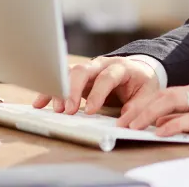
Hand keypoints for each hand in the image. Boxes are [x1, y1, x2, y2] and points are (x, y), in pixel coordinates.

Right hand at [31, 56, 159, 115]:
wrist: (140, 71)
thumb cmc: (142, 84)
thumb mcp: (148, 95)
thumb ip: (137, 108)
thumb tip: (124, 123)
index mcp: (121, 67)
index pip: (107, 77)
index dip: (98, 93)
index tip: (90, 111)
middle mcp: (102, 65)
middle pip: (82, 71)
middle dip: (72, 90)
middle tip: (68, 110)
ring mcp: (89, 70)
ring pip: (69, 74)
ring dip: (60, 91)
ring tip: (57, 110)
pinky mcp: (79, 78)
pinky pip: (61, 80)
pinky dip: (50, 90)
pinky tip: (40, 103)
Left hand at [117, 81, 188, 142]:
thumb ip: (188, 118)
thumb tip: (162, 126)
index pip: (163, 94)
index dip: (142, 105)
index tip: (125, 117)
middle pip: (163, 96)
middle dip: (139, 108)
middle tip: (122, 123)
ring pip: (173, 102)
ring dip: (150, 114)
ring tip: (133, 126)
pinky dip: (174, 124)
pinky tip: (161, 131)